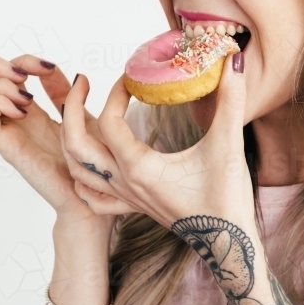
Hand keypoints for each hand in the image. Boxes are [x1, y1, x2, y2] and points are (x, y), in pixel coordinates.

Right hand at [0, 55, 103, 218]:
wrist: (89, 196)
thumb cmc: (85, 162)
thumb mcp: (75, 115)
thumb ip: (61, 91)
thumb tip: (49, 67)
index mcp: (25, 112)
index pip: (0, 74)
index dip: (21, 60)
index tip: (48, 67)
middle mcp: (9, 121)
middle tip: (26, 77)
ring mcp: (5, 133)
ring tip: (26, 99)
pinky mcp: (6, 146)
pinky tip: (25, 112)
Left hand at [62, 54, 253, 231]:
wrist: (230, 245)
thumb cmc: (227, 199)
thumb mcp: (228, 144)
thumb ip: (230, 99)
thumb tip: (233, 58)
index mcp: (140, 168)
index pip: (109, 122)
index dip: (115, 92)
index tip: (132, 75)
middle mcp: (126, 184)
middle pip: (75, 146)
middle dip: (71, 110)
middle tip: (82, 83)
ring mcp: (127, 199)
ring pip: (77, 171)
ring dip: (70, 140)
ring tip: (78, 114)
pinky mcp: (135, 208)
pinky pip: (92, 197)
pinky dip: (81, 178)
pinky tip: (90, 162)